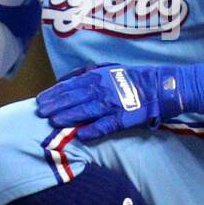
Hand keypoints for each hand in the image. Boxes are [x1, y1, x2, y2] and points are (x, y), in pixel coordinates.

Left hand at [36, 64, 183, 140]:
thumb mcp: (110, 69)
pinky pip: (107, 124)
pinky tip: (82, 135)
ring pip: (87, 110)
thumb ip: (89, 73)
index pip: (71, 85)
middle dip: (57, 105)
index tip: (41, 100)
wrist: (162, 85)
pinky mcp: (125, 116)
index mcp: (99, 76)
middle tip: (41, 112)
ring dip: (70, 116)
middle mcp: (104, 88)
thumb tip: (67, 78)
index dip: (55, 93)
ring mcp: (114, 103)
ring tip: (54, 122)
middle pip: (75, 97)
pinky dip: (94, 129)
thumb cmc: (134, 78)